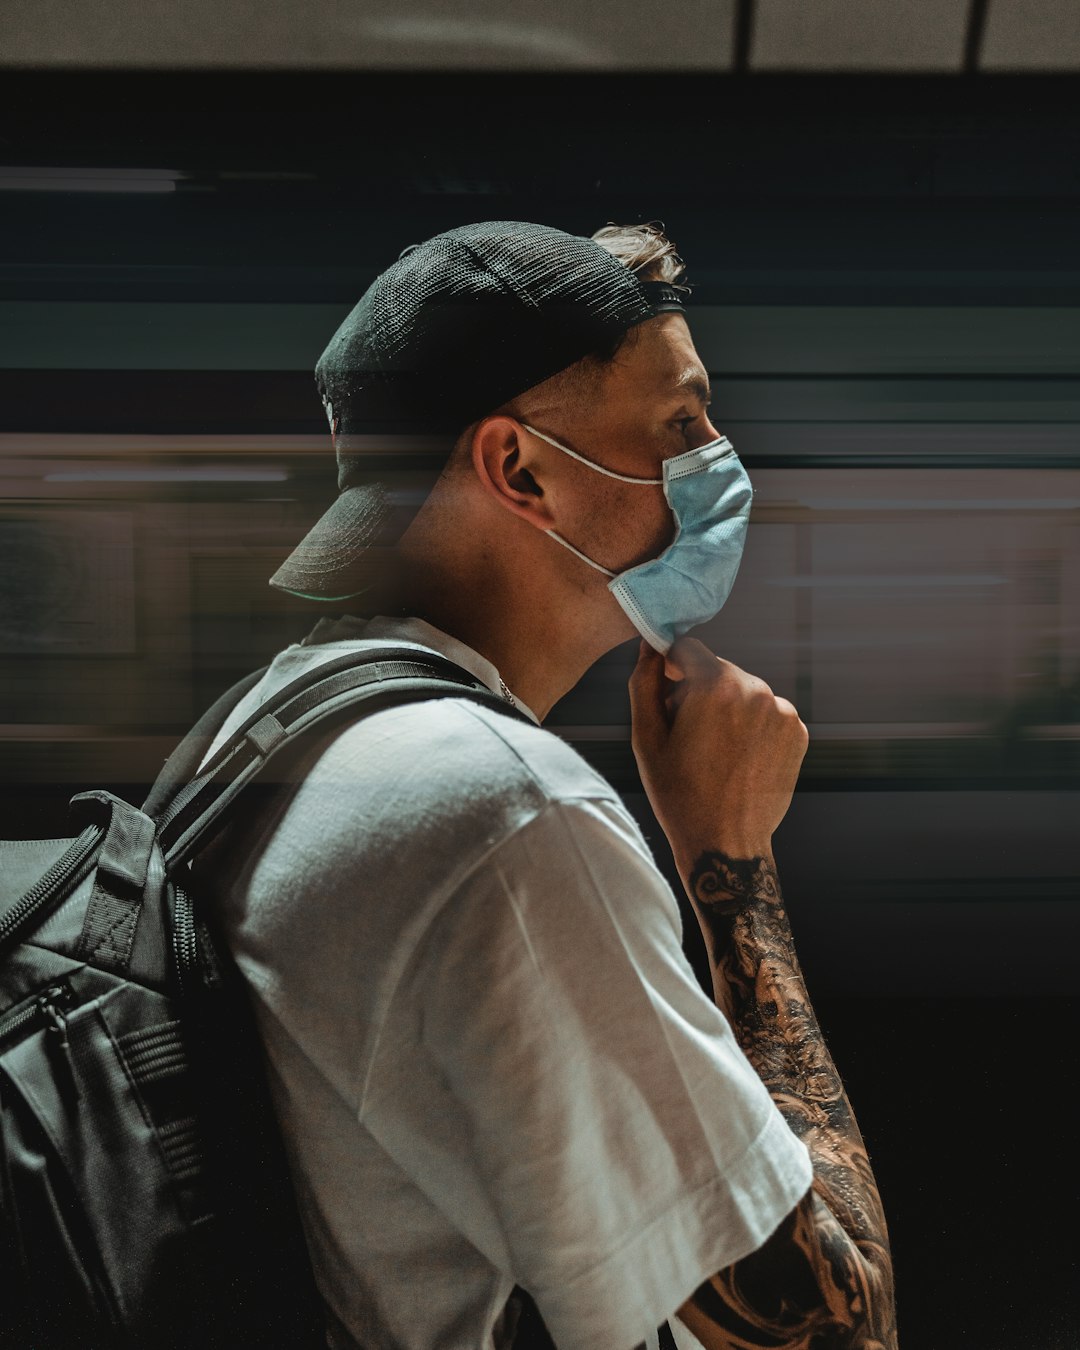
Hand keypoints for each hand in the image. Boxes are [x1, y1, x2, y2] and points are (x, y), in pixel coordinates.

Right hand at [627, 637, 807, 875]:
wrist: (725, 843)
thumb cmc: (679, 794)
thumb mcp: (647, 738)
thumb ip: (644, 683)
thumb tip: (648, 647)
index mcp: (716, 686)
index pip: (687, 649)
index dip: (669, 668)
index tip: (664, 696)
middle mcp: (756, 690)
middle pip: (716, 670)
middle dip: (697, 690)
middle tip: (685, 734)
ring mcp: (783, 711)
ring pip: (743, 690)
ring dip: (726, 707)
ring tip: (712, 751)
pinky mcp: (798, 732)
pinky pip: (766, 712)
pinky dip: (751, 725)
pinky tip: (737, 757)